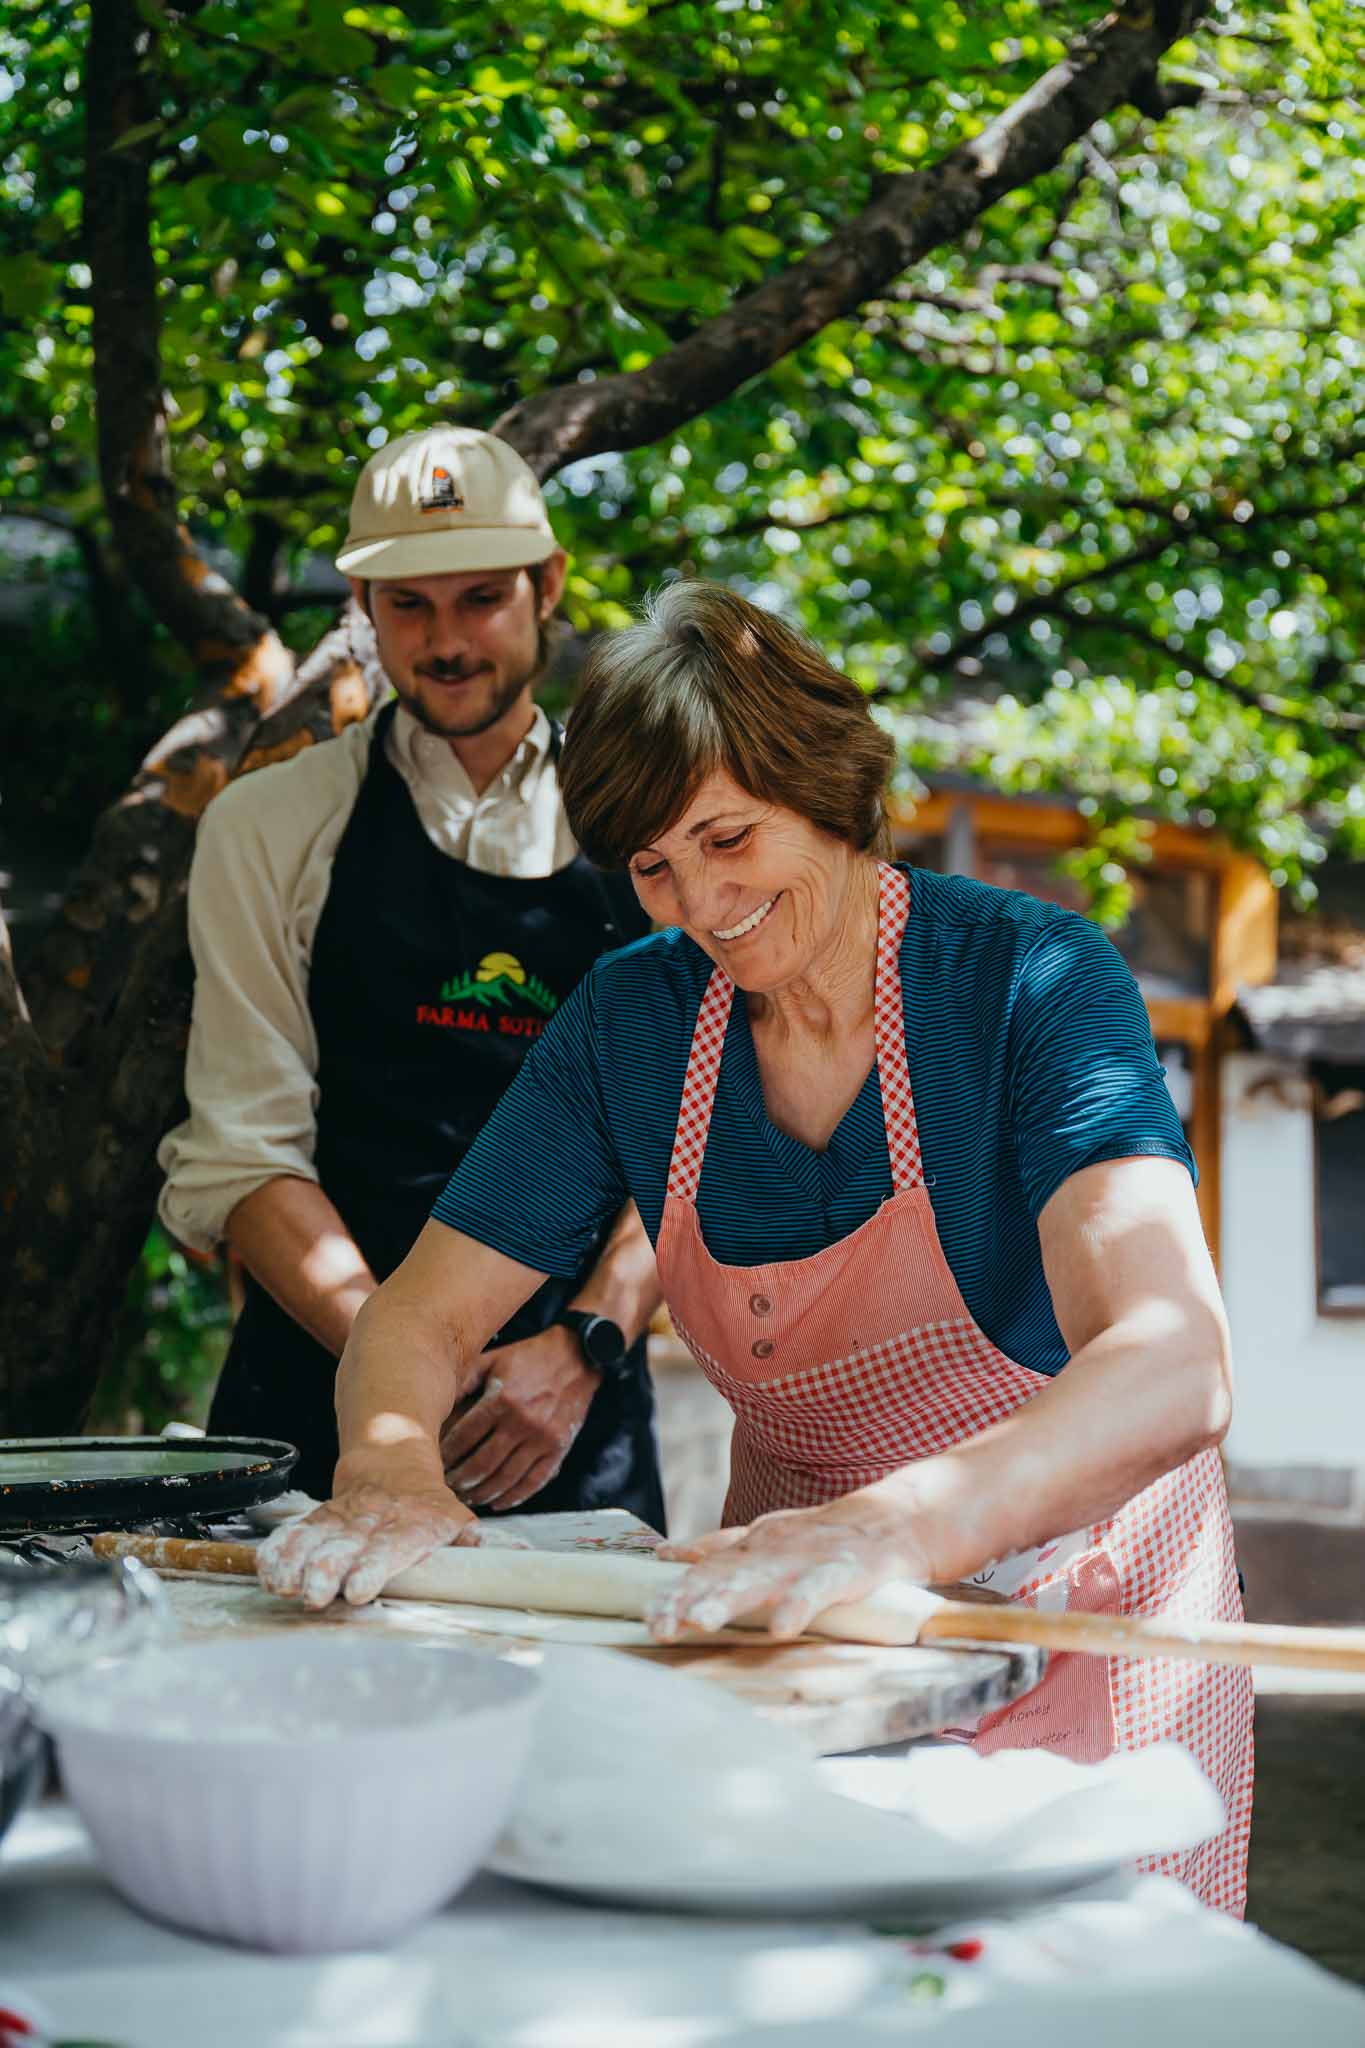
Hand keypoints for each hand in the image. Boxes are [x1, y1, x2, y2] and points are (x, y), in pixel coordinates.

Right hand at [257, 1480, 486, 1610]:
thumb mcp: (459, 1520)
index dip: (375, 1567)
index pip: (393, 1547)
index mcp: (411, 1526)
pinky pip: (296, 1532)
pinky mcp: (319, 1519)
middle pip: (348, 1545)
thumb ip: (475, 1544)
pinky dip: (279, 1550)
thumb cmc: (429, 1509)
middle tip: (313, 1594)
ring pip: (317, 1538)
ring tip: (282, 1587)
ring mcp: (343, 1518)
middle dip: (328, 1570)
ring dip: (298, 1563)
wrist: (390, 1463)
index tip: (360, 1589)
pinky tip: (266, 1571)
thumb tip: (520, 1557)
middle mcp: (374, 1522)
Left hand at [439, 1326, 600, 1510]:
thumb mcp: (493, 1361)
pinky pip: (534, 1481)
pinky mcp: (559, 1448)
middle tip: (447, 1487)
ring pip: (506, 1478)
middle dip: (460, 1479)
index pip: (465, 1436)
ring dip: (483, 1492)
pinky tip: (498, 1502)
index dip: (447, 1454)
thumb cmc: (529, 1358)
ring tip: (467, 1498)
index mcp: (502, 1398)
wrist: (577, 1358)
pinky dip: (515, 1497)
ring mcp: (542, 1438)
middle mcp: (522, 1421)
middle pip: (483, 1463)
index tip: (434, 1462)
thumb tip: (436, 1402)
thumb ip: (465, 1380)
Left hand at [648, 1501, 929, 1641]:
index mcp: (757, 1543)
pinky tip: (781, 1628)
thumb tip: (670, 1555)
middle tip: (659, 1626)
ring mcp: (809, 1556)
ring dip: (729, 1600)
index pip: (707, 1566)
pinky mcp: (846, 1569)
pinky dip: (799, 1605)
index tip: (647, 1616)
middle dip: (689, 1600)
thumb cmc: (834, 1536)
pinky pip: (819, 1589)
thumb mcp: (772, 1538)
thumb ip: (724, 1548)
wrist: (903, 1517)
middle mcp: (775, 1546)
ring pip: (762, 1579)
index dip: (675, 1591)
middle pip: (724, 1574)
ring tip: (700, 1622)